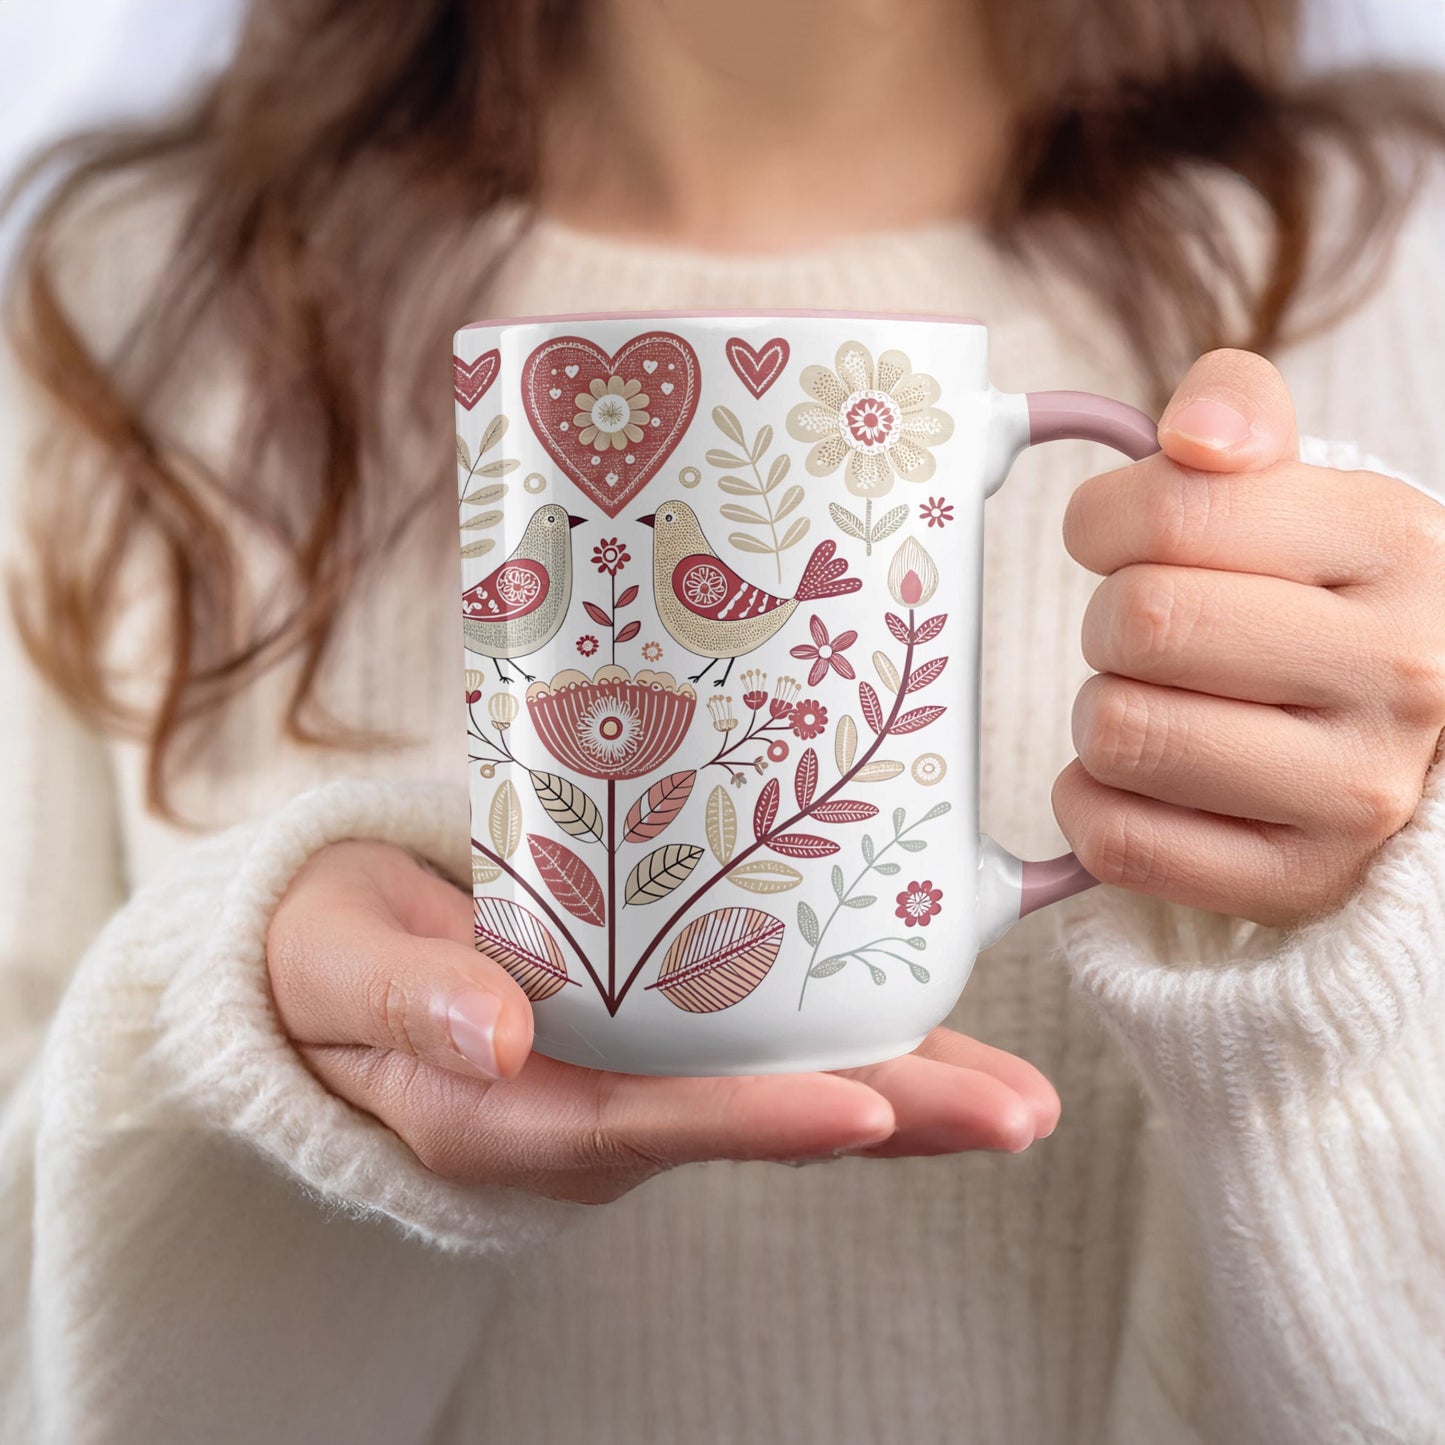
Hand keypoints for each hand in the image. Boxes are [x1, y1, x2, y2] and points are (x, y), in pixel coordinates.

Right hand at [266, 841, 1059, 1203]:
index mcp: (507, 1111)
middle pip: (749, 1121)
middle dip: (887, 1120)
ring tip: (1019, 1093)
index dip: (754, 1121)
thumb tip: (491, 1033)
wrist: (333, 962)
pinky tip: (932, 1020)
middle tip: (1016, 1114)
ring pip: (777, 1091)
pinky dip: (851, 1039)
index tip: (862, 1111)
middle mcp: (589, 1113)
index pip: (644, 1124)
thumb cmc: (328, 956)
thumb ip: (404, 999)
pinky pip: (761, 1047)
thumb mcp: (336, 964)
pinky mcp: (652, 1040)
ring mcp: (630, 1081)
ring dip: (900, 1089)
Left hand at [1056, 349, 1444, 929]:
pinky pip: (1119, 841)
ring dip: (1100, 713)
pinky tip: (1136, 780)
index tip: (1116, 540)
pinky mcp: (1299, 881)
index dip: (1102, 521)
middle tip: (1143, 633)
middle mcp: (1400, 672)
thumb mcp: (1305, 488)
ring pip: (1120, 733)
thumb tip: (1190, 435)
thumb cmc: (1324, 599)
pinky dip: (1091, 803)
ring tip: (1154, 702)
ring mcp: (1356, 793)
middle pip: (1138, 624)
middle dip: (1107, 621)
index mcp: (1395, 543)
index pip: (1173, 513)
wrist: (1413, 735)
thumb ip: (1238, 413)